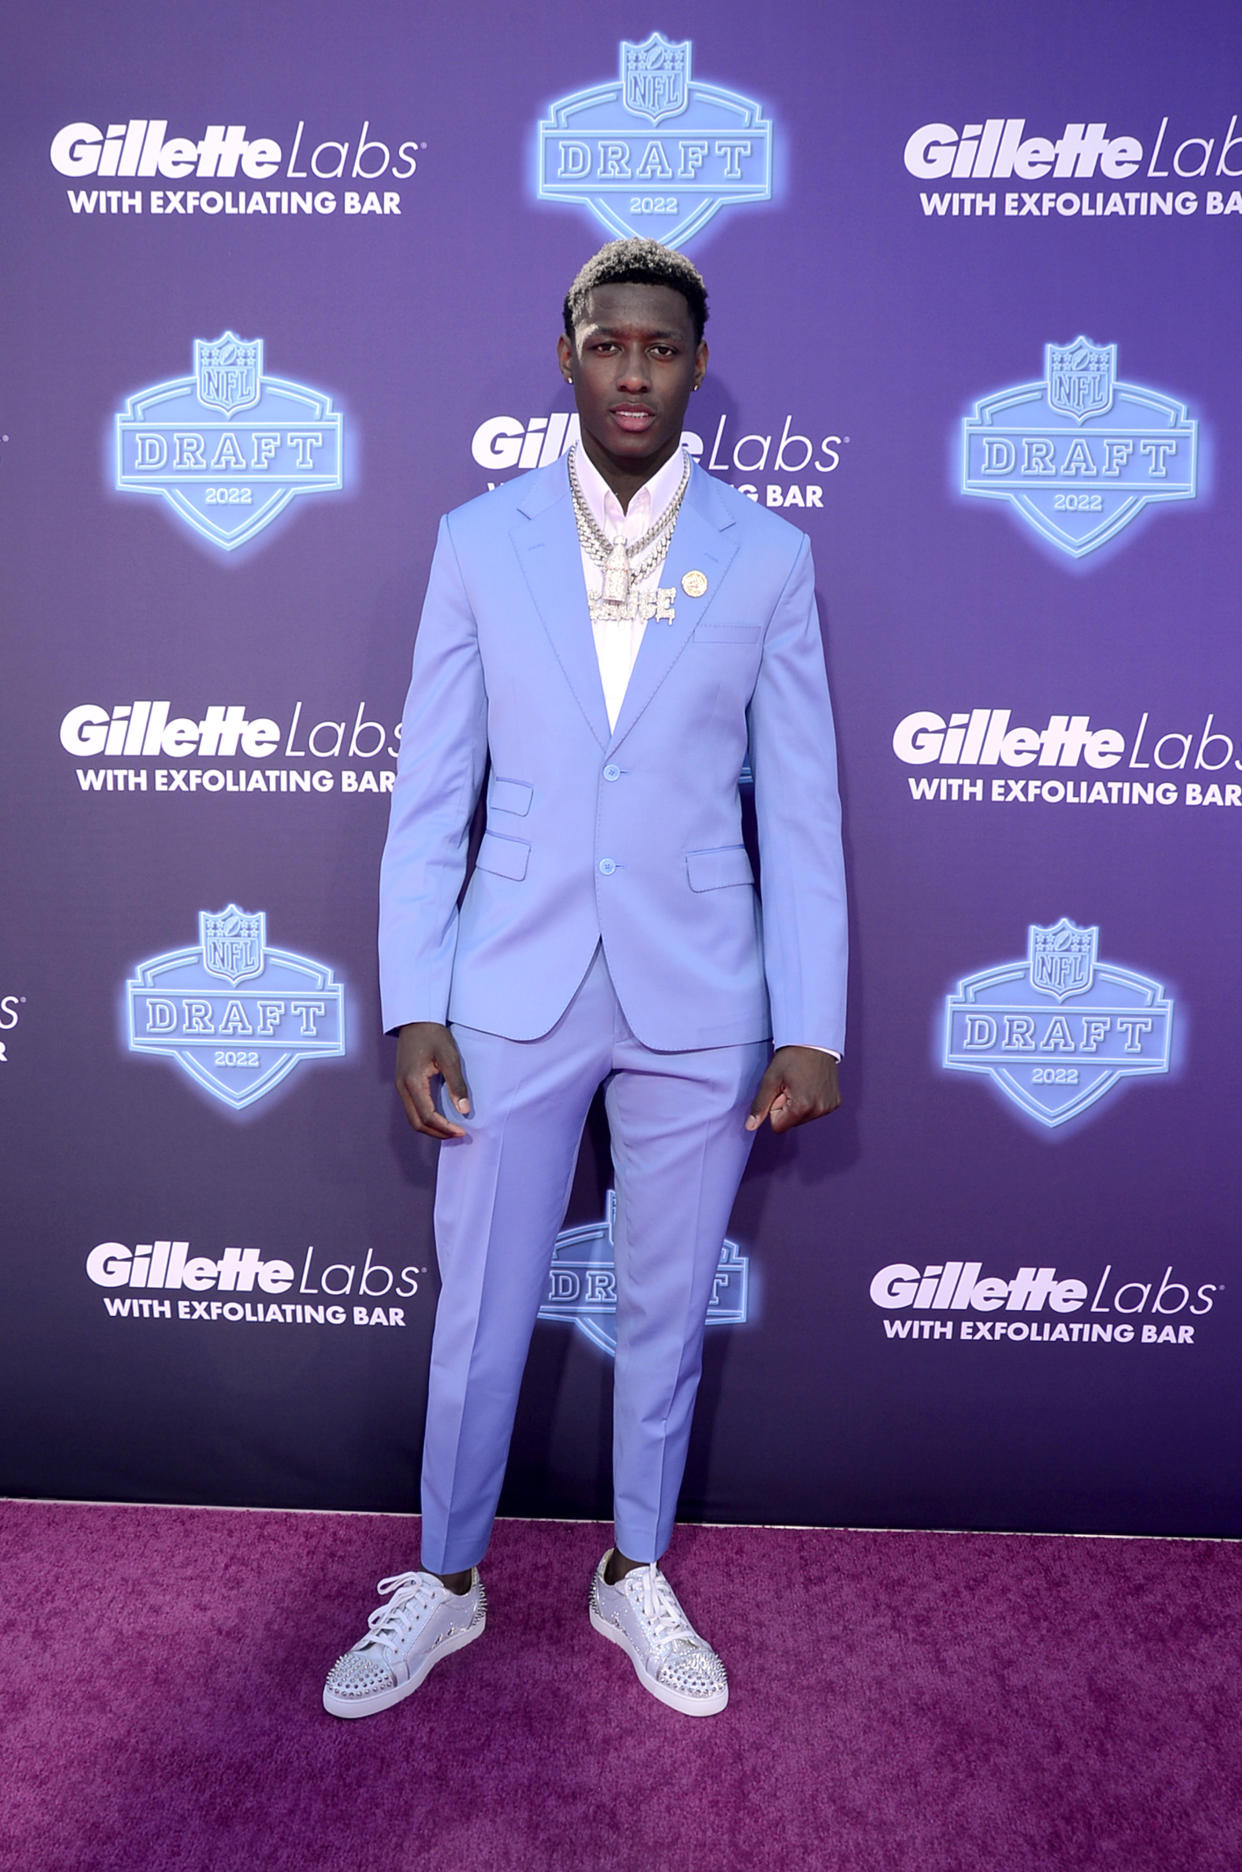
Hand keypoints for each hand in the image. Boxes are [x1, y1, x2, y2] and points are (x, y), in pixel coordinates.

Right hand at [395, 1022, 470, 1138]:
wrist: (416, 1019)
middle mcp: (403, 1087)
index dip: (445, 1128)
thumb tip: (464, 1110)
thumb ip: (456, 1085)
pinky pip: (412, 1108)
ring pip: (412, 1117)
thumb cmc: (433, 1034)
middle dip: (437, 1132)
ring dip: (430, 1127)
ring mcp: (400, 1086)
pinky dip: (425, 1118)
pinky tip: (440, 1117)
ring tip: (450, 1129)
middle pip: (416, 1122)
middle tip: (457, 1134)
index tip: (462, 1131)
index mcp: (413, 1082)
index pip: (427, 1115)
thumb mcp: (449, 1057)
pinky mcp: (403, 1083)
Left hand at [746, 1047, 840, 1132]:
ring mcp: (829, 1107)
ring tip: (801, 1082)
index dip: (775, 1108)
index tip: (781, 1089)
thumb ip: (760, 1105)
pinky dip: (811, 1100)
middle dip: (787, 1107)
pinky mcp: (835, 1102)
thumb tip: (750, 1126)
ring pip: (803, 1117)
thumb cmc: (792, 1056)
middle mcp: (819, 1110)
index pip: (778, 1126)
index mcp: (802, 1107)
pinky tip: (811, 1084)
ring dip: (799, 1104)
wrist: (814, 1040)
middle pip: (792, 1123)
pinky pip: (816, 1110)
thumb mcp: (770, 1079)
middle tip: (791, 1084)